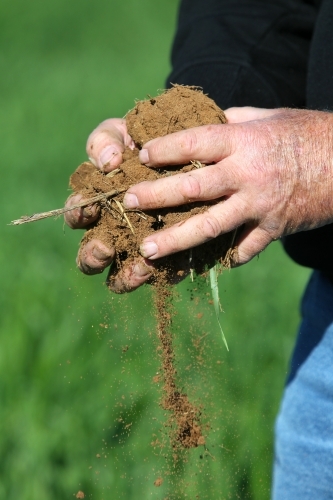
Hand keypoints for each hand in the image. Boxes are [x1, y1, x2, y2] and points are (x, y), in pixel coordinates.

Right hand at [64, 119, 153, 292]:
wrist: (192, 153)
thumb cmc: (147, 142)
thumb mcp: (123, 133)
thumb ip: (105, 141)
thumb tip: (109, 162)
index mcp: (97, 203)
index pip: (78, 216)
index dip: (78, 215)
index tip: (89, 210)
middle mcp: (114, 230)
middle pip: (92, 256)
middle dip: (93, 256)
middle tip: (104, 250)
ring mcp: (140, 246)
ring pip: (121, 276)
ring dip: (125, 276)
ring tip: (139, 267)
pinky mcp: (168, 257)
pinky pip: (160, 274)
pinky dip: (159, 273)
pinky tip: (163, 266)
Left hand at [122, 107, 332, 264]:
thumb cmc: (301, 134)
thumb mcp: (264, 117)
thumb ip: (229, 122)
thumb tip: (199, 122)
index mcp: (243, 141)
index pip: (193, 143)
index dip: (164, 149)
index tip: (140, 156)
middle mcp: (247, 175)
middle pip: (192, 188)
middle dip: (156, 196)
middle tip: (128, 203)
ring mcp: (260, 206)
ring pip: (210, 226)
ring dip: (176, 240)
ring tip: (147, 250)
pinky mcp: (273, 229)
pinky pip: (242, 249)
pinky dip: (223, 257)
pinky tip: (201, 264)